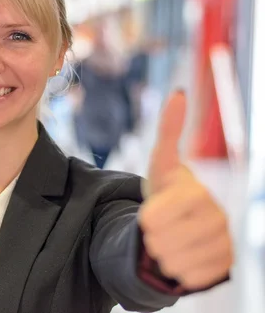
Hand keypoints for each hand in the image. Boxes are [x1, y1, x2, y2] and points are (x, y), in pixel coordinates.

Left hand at [138, 91, 233, 289]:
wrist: (182, 221)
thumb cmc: (167, 190)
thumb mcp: (160, 163)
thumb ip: (169, 131)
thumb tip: (179, 93)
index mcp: (197, 192)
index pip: (157, 216)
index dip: (148, 219)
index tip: (147, 218)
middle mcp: (216, 216)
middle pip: (164, 241)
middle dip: (153, 238)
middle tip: (155, 232)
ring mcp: (223, 241)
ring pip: (176, 262)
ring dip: (164, 256)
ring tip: (166, 243)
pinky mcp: (225, 264)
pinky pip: (192, 278)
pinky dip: (179, 272)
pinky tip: (180, 258)